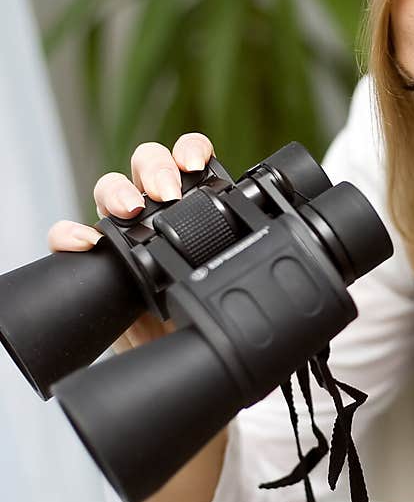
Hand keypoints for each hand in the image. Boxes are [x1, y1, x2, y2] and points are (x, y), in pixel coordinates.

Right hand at [47, 133, 214, 351]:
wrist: (171, 350)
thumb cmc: (199, 311)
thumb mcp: (222, 280)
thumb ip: (233, 260)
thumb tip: (257, 255)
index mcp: (191, 206)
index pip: (187, 160)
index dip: (189, 151)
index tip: (195, 165)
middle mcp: (156, 211)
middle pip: (146, 164)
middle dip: (154, 168)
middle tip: (166, 192)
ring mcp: (123, 231)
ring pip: (110, 189)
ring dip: (116, 191)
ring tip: (131, 210)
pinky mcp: (94, 258)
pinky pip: (68, 235)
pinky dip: (70, 233)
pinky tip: (85, 242)